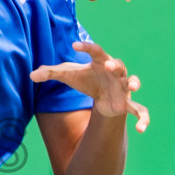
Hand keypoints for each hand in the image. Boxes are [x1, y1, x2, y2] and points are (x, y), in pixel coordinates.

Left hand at [30, 42, 149, 131]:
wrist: (102, 96)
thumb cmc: (86, 80)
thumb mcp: (68, 75)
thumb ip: (51, 73)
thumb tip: (31, 75)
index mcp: (100, 63)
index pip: (96, 52)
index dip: (87, 48)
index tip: (74, 45)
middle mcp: (115, 73)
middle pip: (119, 65)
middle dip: (115, 65)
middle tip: (107, 65)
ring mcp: (123, 88)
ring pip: (133, 83)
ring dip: (135, 83)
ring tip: (134, 86)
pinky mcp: (127, 103)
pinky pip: (140, 110)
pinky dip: (143, 118)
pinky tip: (141, 129)